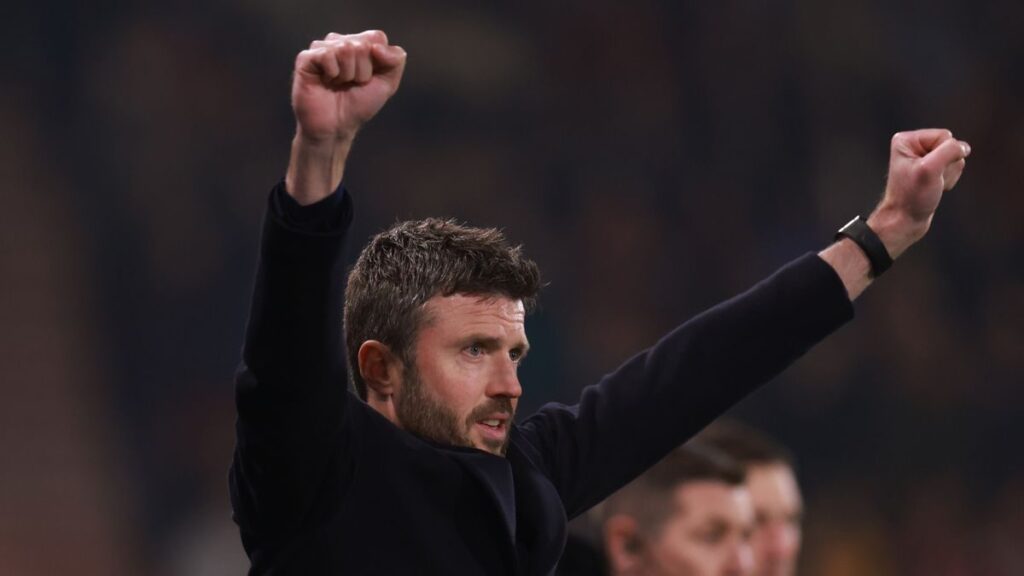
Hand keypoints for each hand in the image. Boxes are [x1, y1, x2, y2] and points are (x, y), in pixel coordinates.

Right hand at [285, 31, 406, 204]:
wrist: (336, 128)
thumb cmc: (359, 105)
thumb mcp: (387, 84)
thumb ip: (395, 60)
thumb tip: (377, 46)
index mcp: (359, 44)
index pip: (376, 38)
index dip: (377, 62)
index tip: (368, 79)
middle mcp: (340, 42)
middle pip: (362, 45)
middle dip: (362, 72)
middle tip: (350, 84)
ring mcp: (322, 49)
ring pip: (345, 48)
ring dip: (347, 74)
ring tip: (338, 84)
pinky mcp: (306, 58)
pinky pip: (326, 55)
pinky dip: (332, 73)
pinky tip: (326, 81)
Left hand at [868, 129, 970, 257]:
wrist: (905, 221)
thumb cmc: (912, 197)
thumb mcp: (930, 170)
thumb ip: (949, 151)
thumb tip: (963, 147)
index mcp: (907, 140)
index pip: (944, 136)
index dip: (944, 155)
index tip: (928, 171)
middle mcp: (914, 146)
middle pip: (951, 146)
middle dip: (947, 166)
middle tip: (930, 181)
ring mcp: (924, 158)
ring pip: (954, 159)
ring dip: (948, 175)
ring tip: (931, 186)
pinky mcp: (932, 170)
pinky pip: (953, 168)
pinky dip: (949, 180)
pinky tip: (935, 189)